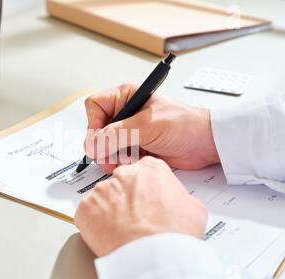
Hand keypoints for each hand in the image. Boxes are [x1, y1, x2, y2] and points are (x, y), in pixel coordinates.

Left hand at [75, 156, 207, 256]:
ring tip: (122, 231)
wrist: (155, 255)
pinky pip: (88, 214)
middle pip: (121, 184)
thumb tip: (175, 204)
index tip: (145, 203)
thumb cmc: (175, 232)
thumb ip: (178, 197)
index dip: (144, 191)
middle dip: (125, 200)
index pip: (142, 173)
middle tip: (133, 220)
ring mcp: (102, 190)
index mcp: (150, 168)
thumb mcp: (193, 208)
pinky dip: (94, 225)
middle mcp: (123, 174)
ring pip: (103, 199)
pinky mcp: (86, 207)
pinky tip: (109, 236)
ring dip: (109, 213)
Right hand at [84, 84, 219, 172]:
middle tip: (108, 157)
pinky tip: (133, 163)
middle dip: (102, 145)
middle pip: (98, 129)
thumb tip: (94, 144)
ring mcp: (130, 131)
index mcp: (127, 97)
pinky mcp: (135, 147)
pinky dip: (121, 162)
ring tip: (123, 161)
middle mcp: (125, 113)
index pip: (95, 106)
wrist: (205, 144)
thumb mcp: (147, 126)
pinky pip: (117, 156)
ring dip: (111, 156)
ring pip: (105, 145)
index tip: (99, 140)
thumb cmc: (184, 124)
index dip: (93, 123)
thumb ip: (118, 134)